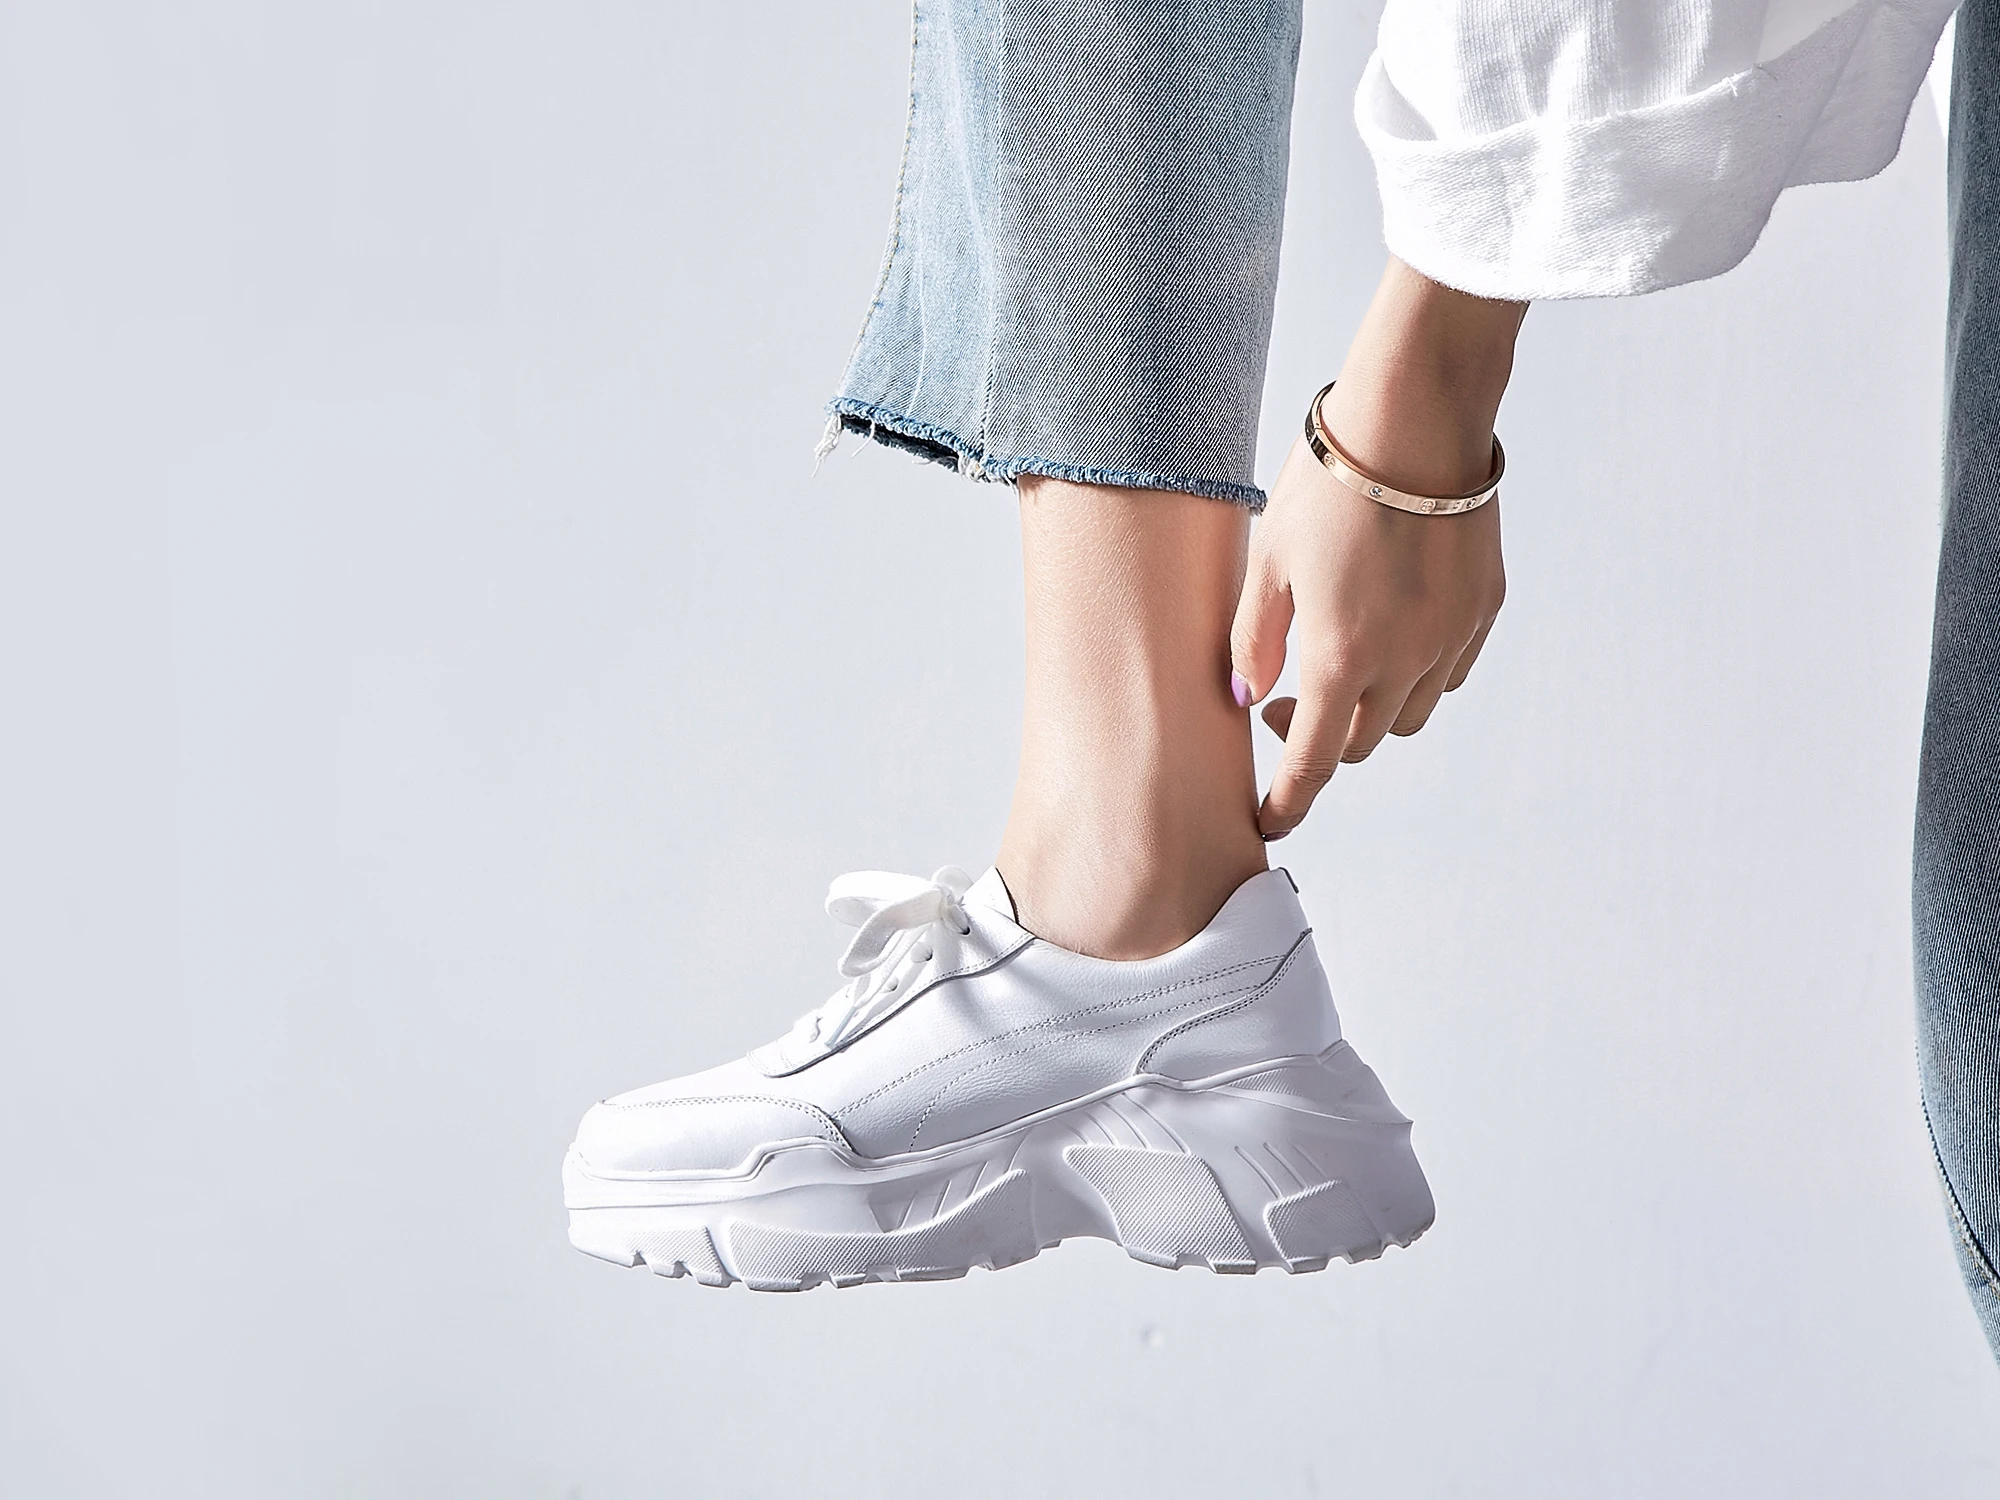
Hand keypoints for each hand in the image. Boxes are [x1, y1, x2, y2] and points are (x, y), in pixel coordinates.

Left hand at [1230, 258, 1522, 839]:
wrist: (1416, 418)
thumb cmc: (1328, 485)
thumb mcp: (1268, 561)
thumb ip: (1253, 640)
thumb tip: (1243, 698)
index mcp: (1342, 656)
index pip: (1313, 762)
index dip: (1289, 802)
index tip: (1270, 822)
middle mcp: (1405, 660)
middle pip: (1363, 743)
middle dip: (1322, 741)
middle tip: (1286, 703)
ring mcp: (1452, 637)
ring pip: (1412, 714)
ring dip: (1373, 711)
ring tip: (1341, 664)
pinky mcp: (1484, 608)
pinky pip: (1450, 671)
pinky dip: (1417, 675)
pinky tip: (1392, 636)